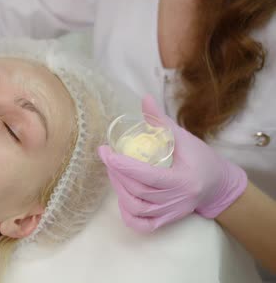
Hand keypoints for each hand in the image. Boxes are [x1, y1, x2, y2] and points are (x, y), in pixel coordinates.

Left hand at [98, 95, 247, 231]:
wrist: (218, 185)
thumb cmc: (201, 158)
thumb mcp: (184, 138)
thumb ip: (161, 121)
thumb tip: (144, 99)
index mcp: (183, 180)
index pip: (146, 176)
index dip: (123, 165)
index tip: (106, 152)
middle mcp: (177, 201)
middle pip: (138, 192)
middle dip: (117, 173)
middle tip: (107, 157)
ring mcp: (171, 213)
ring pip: (136, 209)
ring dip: (119, 190)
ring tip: (113, 172)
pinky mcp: (167, 221)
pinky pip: (142, 225)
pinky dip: (127, 214)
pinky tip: (121, 198)